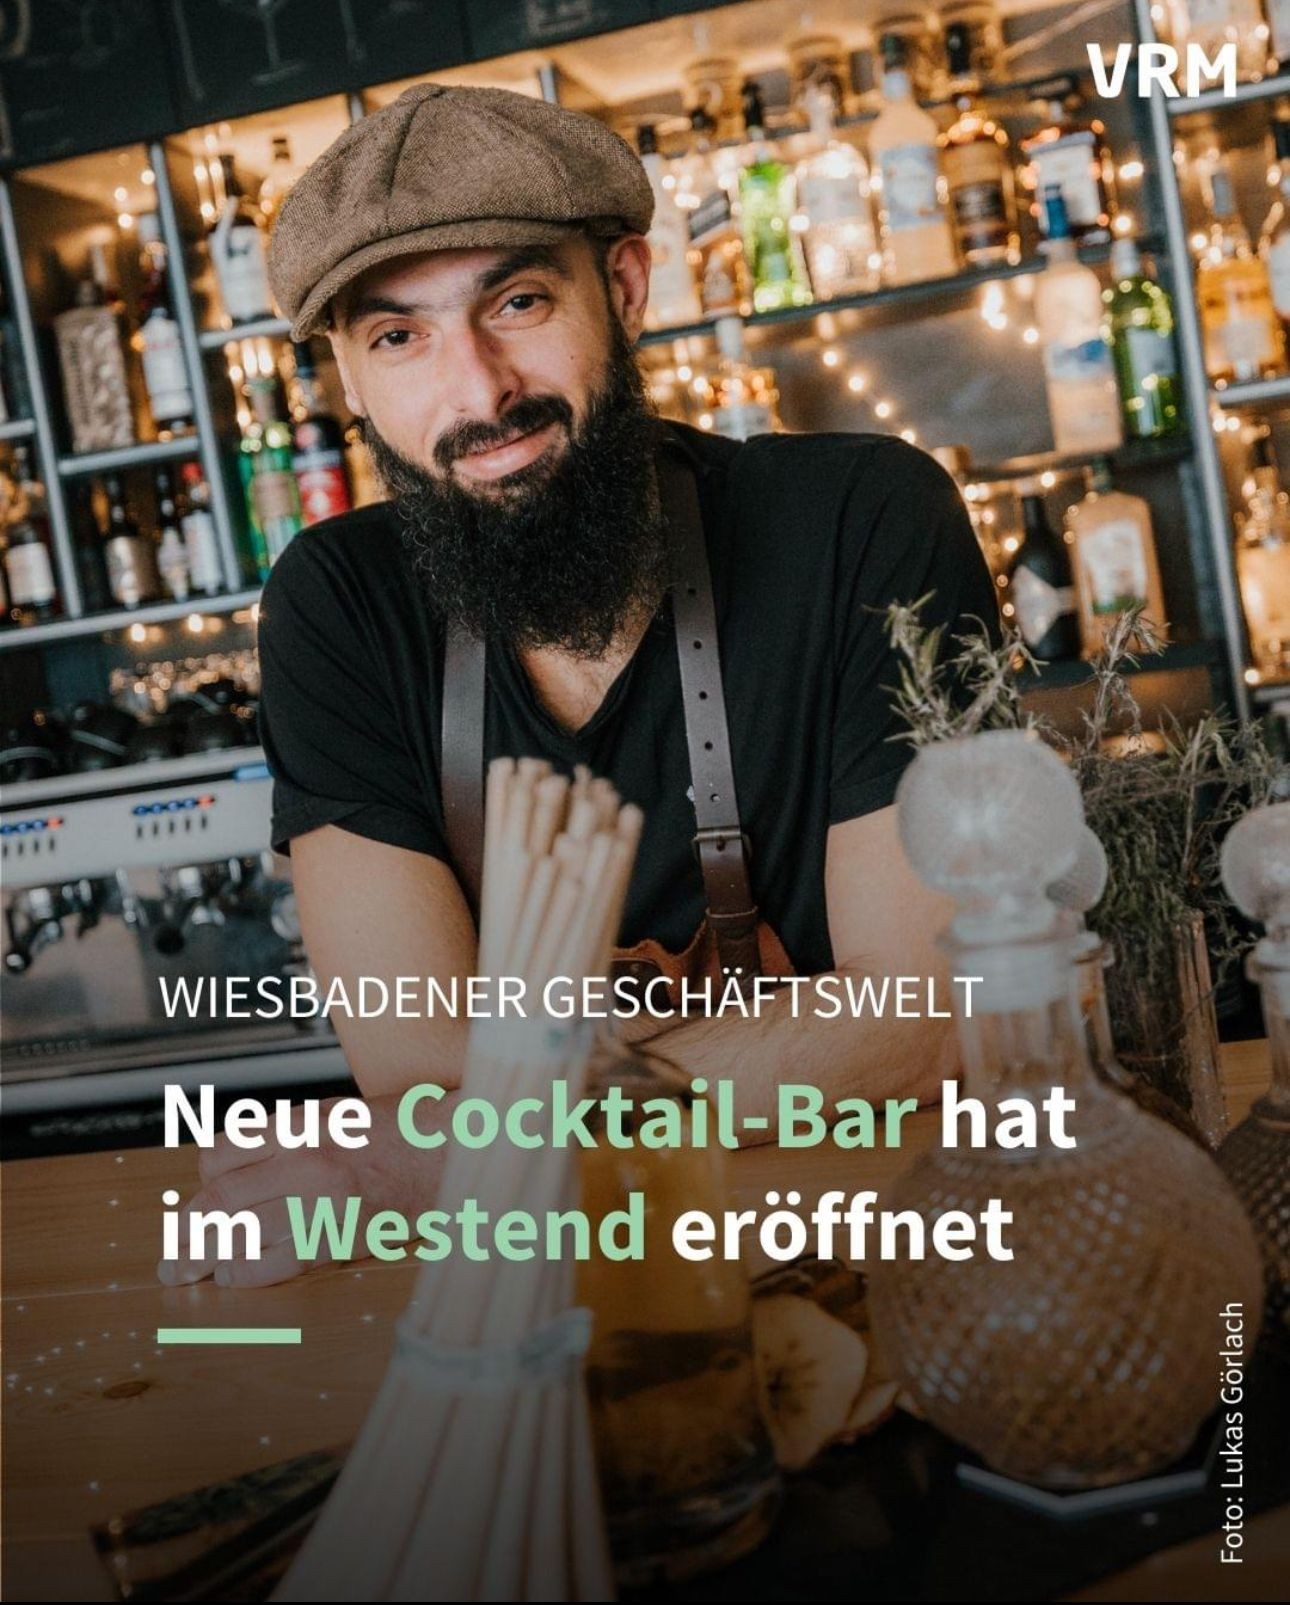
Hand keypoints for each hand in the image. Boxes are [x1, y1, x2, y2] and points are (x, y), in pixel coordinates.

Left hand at [156, 1091, 444, 1288]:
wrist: (449, 1155)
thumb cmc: (400, 1131)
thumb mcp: (335, 1113)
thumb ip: (287, 1137)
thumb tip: (235, 1168)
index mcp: (301, 1124)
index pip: (222, 1154)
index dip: (203, 1178)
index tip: (201, 1193)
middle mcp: (305, 1161)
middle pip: (221, 1200)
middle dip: (187, 1231)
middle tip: (170, 1254)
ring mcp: (320, 1202)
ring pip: (241, 1235)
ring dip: (207, 1258)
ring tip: (184, 1271)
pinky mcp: (338, 1236)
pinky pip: (278, 1261)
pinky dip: (249, 1271)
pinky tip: (234, 1275)